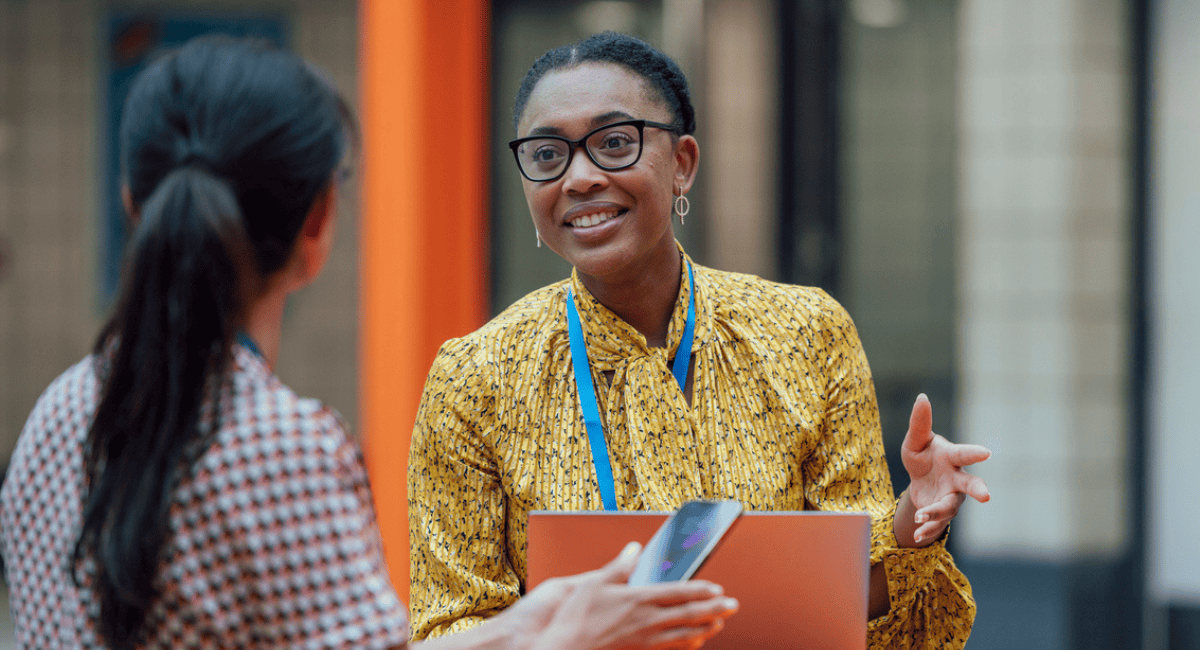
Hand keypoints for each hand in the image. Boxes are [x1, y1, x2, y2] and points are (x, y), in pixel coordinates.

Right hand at [518, 542, 737, 649]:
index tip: (718, 588)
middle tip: (733, 605)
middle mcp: (646, 620)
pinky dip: (686, 644)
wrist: (564, 646)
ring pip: (683, 634)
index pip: (678, 593)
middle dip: (714, 609)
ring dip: (705, 628)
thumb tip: (634, 549)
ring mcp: (644, 638)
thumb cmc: (577, 617)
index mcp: (638, 599)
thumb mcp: (595, 582)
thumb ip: (620, 566)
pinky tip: (694, 642)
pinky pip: (670, 647)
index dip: (701, 590)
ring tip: (720, 624)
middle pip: (689, 615)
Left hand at [899, 394, 991, 545]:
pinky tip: (918, 535)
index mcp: (951, 458)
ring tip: (921, 517)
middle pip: (971, 485)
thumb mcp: (915, 440)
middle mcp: (957, 479)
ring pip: (950, 507)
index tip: (986, 453)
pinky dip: (928, 529)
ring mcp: (952, 497)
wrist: (919, 480)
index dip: (974, 453)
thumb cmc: (922, 455)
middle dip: (978, 490)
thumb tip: (922, 397)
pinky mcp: (942, 513)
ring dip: (936, 513)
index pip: (964, 454)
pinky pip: (938, 523)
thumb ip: (920, 423)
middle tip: (986, 496)